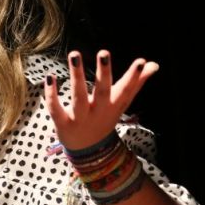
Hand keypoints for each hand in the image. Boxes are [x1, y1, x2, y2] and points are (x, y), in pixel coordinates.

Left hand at [44, 50, 158, 149]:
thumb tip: (154, 64)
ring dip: (76, 76)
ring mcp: (80, 118)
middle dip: (103, 73)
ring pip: (79, 97)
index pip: (126, 90)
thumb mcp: (121, 102)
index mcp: (114, 105)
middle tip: (104, 52)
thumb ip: (136, 83)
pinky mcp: (63, 123)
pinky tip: (49, 77)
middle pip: (102, 91)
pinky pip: (56, 109)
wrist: (89, 151)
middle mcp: (98, 110)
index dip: (134, 76)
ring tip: (75, 54)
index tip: (141, 61)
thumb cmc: (105, 118)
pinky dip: (51, 95)